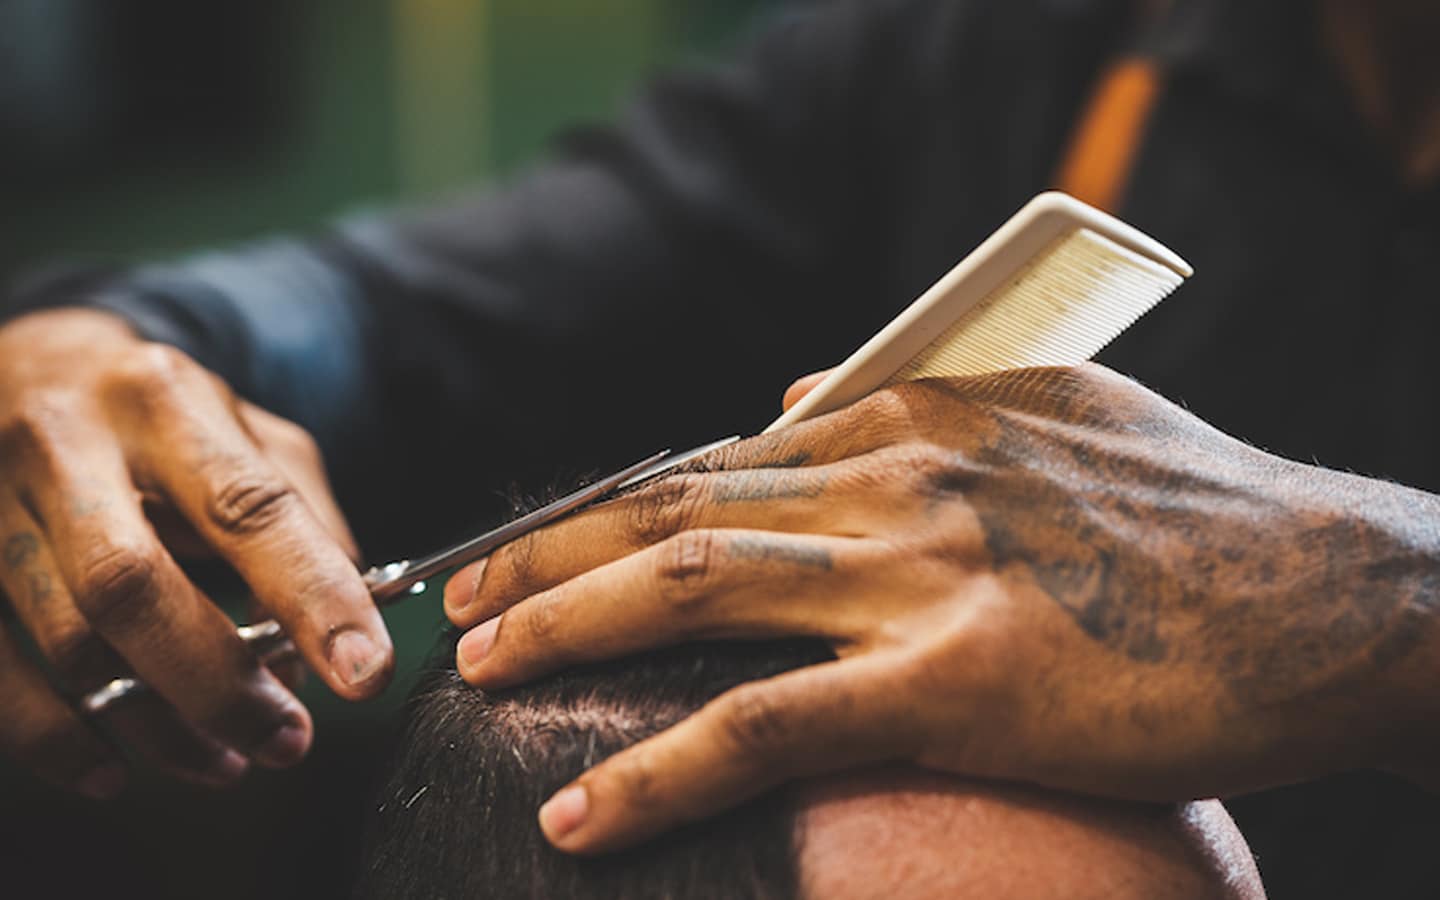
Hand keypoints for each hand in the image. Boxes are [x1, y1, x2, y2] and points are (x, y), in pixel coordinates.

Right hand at [0, 309, 392, 796]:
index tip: (363, 670)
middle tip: (287, 741)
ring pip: (67, 644)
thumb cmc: (156, 413)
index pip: (249, 505)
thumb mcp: (244, 426)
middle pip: (132, 585)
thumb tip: (350, 613)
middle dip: (219, 682)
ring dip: (157, 725)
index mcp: (165, 402)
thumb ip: (305, 510)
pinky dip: (57, 738)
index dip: (314, 594)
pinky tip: (114, 768)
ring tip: (226, 761)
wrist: (21, 364)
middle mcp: (66, 446)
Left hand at [444, 363, 1439, 852]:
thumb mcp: (1049, 397)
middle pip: (668, 506)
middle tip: (453, 600)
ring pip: (690, 587)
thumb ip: (914, 381)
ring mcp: (918, 574)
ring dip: (562, 628)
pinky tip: (581, 815)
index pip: (707, 456)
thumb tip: (790, 395)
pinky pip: (767, 724)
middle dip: (543, 554)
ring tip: (474, 672)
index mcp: (908, 410)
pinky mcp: (956, 680)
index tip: (532, 544)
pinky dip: (660, 770)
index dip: (603, 505)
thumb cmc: (1194, 504)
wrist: (1329, 587)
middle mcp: (893, 474)